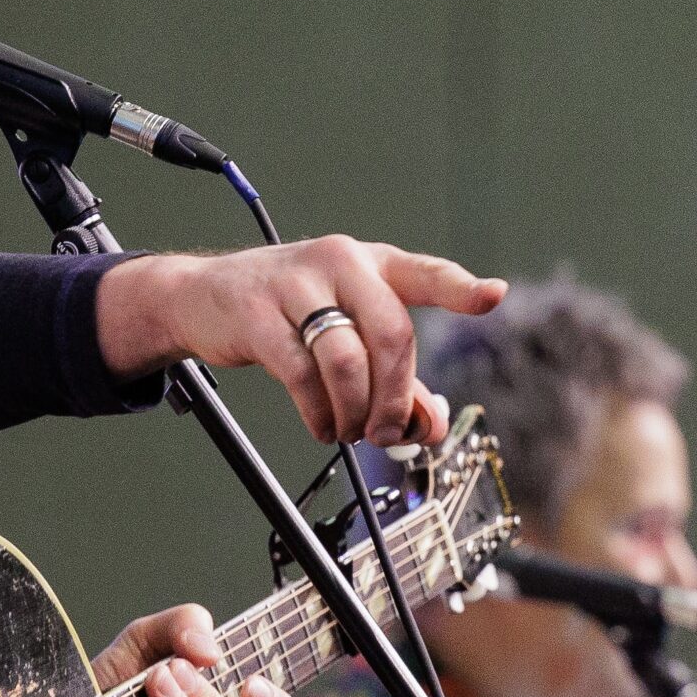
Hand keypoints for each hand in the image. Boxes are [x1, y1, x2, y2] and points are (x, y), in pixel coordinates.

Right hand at [94, 238, 506, 446]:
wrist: (204, 296)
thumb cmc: (290, 315)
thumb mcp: (347, 335)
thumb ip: (395, 380)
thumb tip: (429, 426)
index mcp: (372, 264)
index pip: (426, 273)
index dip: (460, 289)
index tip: (493, 297)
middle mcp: (340, 263)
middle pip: (392, 335)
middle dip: (396, 398)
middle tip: (387, 432)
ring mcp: (296, 284)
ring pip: (347, 360)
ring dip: (355, 411)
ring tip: (348, 429)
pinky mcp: (258, 314)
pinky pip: (302, 374)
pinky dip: (319, 413)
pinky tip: (321, 423)